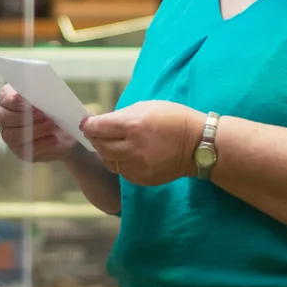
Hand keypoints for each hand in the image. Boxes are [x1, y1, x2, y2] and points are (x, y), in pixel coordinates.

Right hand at [0, 84, 76, 162]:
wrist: (65, 131)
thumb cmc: (54, 109)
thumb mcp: (50, 99)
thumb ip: (42, 96)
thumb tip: (42, 97)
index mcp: (8, 98)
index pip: (4, 99)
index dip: (16, 101)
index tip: (32, 103)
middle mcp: (4, 117)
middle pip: (4, 118)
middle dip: (24, 117)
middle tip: (43, 115)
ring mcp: (9, 135)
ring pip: (13, 135)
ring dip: (35, 130)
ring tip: (51, 126)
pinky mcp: (19, 150)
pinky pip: (25, 149)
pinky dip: (41, 143)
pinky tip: (53, 139)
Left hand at [81, 101, 203, 185]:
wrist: (198, 144)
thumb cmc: (173, 119)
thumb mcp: (147, 107)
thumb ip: (121, 116)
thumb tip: (101, 123)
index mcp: (133, 125)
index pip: (97, 128)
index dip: (89, 125)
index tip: (87, 123)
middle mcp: (133, 148)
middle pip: (99, 146)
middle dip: (96, 138)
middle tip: (99, 133)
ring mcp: (137, 166)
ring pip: (108, 161)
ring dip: (106, 152)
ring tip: (114, 143)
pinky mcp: (142, 179)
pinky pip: (121, 171)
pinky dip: (120, 163)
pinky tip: (128, 154)